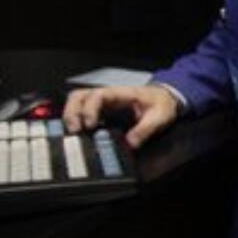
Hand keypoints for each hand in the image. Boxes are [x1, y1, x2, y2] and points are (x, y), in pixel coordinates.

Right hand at [62, 85, 179, 148]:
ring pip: (77, 101)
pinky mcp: (102, 110)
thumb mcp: (159, 117)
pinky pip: (83, 110)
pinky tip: (79, 133)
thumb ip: (145, 130)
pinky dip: (76, 119)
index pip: (98, 95)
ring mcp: (103, 102)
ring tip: (73, 132)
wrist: (166, 99)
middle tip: (75, 131)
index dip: (89, 109)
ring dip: (71, 114)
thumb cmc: (161, 104)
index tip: (90, 125)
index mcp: (121, 93)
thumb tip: (129, 144)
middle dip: (72, 111)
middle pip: (80, 95)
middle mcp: (108, 95)